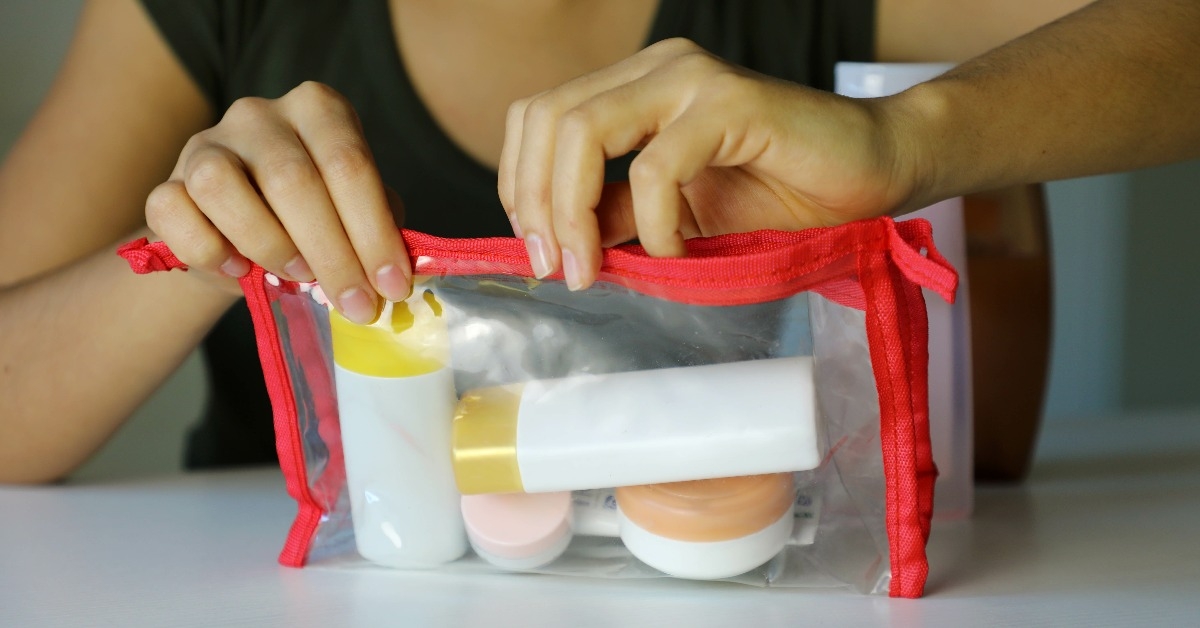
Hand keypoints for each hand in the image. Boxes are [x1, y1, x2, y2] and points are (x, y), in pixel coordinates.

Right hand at [145, 81, 409, 323]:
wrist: (242, 239)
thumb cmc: (313, 222)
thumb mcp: (355, 215)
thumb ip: (377, 228)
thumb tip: (394, 272)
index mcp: (319, 111)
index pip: (349, 164)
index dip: (374, 231)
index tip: (391, 286)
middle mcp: (260, 115)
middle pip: (292, 178)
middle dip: (332, 253)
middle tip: (355, 303)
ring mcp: (207, 143)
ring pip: (221, 184)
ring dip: (268, 242)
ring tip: (298, 276)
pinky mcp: (166, 181)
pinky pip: (172, 210)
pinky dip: (207, 249)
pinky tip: (238, 270)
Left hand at [498, 38, 920, 289]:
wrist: (874, 172)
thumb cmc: (783, 194)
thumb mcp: (675, 218)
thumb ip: (614, 216)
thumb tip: (555, 245)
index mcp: (633, 86)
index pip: (538, 118)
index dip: (520, 186)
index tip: (538, 254)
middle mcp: (655, 69)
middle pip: (547, 119)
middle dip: (536, 204)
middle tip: (557, 270)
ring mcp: (691, 78)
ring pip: (583, 130)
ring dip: (574, 213)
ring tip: (593, 269)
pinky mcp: (730, 103)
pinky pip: (656, 165)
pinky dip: (651, 222)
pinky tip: (674, 250)